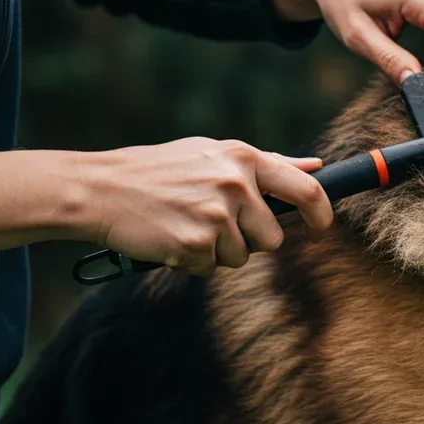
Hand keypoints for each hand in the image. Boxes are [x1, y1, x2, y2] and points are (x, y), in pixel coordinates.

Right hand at [84, 138, 333, 274]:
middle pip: (272, 238)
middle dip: (249, 240)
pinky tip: (171, 238)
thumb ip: (268, 163)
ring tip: (186, 225)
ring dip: (218, 252)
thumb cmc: (160, 170)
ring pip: (242, 257)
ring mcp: (216, 214)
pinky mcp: (196, 243)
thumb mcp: (213, 154)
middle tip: (214, 224)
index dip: (321, 216)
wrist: (102, 188)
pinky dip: (193, 262)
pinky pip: (211, 268)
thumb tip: (316, 167)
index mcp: (243, 158)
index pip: (306, 190)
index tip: (320, 230)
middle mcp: (235, 184)